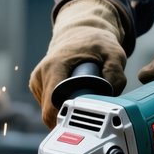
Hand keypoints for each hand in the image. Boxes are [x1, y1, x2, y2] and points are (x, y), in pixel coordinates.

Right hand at [29, 0, 127, 126]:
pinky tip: (71, 97)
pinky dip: (59, 106)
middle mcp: (41, 74)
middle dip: (67, 118)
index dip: (66, 118)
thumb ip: (116, 74)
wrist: (80, 31)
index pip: (52, 105)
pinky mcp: (37, 84)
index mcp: (54, 66)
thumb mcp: (113, 53)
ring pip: (47, 110)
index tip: (82, 122)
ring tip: (79, 101)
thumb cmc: (96, 42)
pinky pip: (47, 105)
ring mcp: (37, 80)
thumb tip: (110, 96)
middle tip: (87, 115)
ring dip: (63, 112)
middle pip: (48, 112)